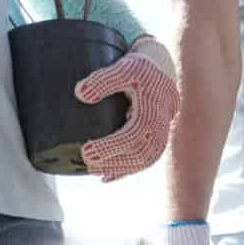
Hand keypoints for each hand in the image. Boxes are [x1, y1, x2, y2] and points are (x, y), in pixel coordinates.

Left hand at [74, 35, 179, 181]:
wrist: (163, 70)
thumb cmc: (141, 68)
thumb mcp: (123, 67)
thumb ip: (102, 79)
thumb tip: (80, 94)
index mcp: (153, 111)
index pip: (133, 135)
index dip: (111, 146)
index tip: (87, 150)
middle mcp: (160, 127)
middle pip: (141, 154)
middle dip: (115, 162)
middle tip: (87, 163)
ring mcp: (160, 134)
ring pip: (145, 160)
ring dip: (121, 168)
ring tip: (95, 171)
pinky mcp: (156, 138)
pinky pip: (144, 159)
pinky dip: (127, 170)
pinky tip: (107, 177)